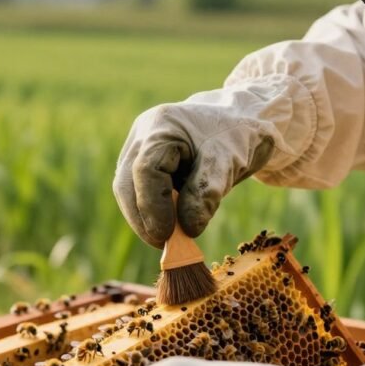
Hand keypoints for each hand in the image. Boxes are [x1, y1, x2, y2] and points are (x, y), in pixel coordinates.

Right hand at [113, 102, 275, 247]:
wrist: (237, 121)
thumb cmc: (235, 136)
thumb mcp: (229, 161)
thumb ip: (206, 191)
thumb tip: (188, 228)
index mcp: (162, 126)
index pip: (146, 170)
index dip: (153, 207)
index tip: (168, 235)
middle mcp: (143, 135)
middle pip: (127, 183)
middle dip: (142, 219)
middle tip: (164, 244)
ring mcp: (138, 148)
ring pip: (128, 190)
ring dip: (144, 218)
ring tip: (170, 238)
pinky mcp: (142, 163)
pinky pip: (138, 192)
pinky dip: (152, 211)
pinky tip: (170, 225)